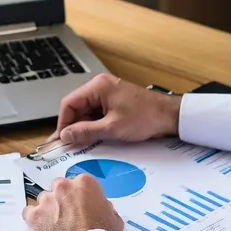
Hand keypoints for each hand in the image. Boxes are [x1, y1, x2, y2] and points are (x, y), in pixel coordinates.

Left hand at [23, 174, 123, 230]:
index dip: (80, 197)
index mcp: (84, 183)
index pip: (79, 184)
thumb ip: (105, 208)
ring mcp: (46, 200)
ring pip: (44, 200)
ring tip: (56, 226)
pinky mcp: (34, 215)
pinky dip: (34, 219)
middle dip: (62, 199)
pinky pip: (29, 213)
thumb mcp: (114, 218)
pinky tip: (42, 228)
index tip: (81, 207)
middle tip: (68, 216)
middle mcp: (63, 186)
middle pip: (59, 188)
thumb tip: (102, 208)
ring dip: (48, 209)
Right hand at [53, 73, 180, 145]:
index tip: (61, 139)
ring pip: (86, 112)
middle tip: (69, 144)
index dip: (63, 122)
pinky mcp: (114, 102)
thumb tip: (66, 135)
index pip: (69, 103)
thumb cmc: (146, 117)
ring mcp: (107, 93)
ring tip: (82, 143)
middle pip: (77, 107)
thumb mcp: (112, 128)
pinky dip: (94, 125)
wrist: (170, 116)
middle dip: (73, 126)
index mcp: (97, 87)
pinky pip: (97, 113)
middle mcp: (100, 86)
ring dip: (84, 127)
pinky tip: (94, 137)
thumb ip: (86, 131)